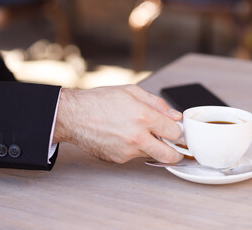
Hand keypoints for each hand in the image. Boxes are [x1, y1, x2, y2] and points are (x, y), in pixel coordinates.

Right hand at [53, 85, 182, 163]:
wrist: (73, 116)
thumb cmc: (100, 101)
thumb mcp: (132, 92)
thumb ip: (158, 104)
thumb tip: (175, 116)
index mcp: (144, 117)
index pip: (175, 132)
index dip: (177, 131)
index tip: (175, 130)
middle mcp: (137, 137)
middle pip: (170, 155)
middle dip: (176, 153)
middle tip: (175, 147)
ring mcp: (128, 151)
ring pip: (152, 155)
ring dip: (153, 148)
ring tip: (140, 134)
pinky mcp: (118, 159)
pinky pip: (135, 156)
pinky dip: (136, 149)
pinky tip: (125, 137)